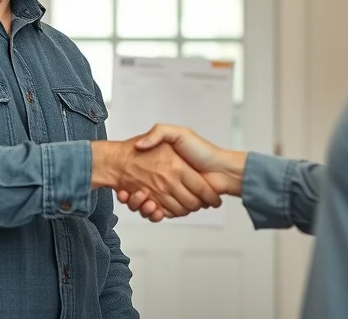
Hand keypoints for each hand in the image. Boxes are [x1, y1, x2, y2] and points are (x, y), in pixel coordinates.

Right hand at [115, 124, 246, 221]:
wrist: (223, 169)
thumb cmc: (203, 151)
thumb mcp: (178, 134)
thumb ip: (159, 133)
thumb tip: (139, 144)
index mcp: (164, 166)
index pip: (143, 175)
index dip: (133, 178)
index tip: (124, 180)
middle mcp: (167, 181)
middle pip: (145, 192)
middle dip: (136, 196)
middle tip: (131, 191)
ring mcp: (172, 195)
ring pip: (150, 204)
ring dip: (143, 205)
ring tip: (141, 197)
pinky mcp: (177, 206)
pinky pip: (161, 213)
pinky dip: (154, 214)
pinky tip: (151, 206)